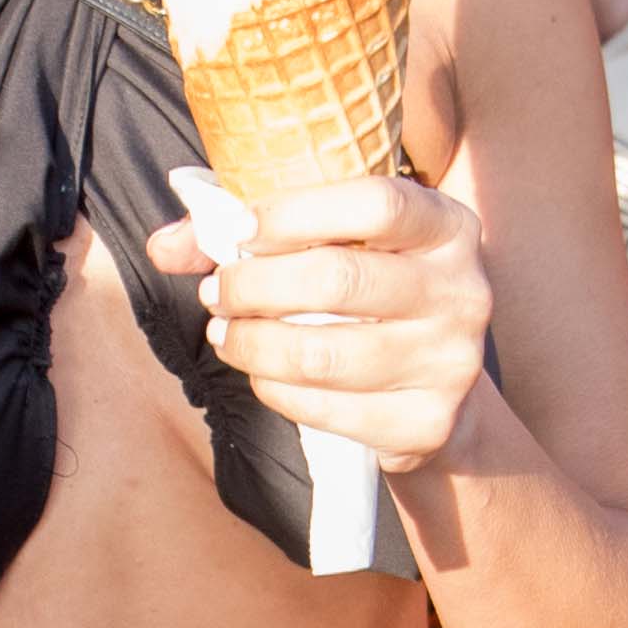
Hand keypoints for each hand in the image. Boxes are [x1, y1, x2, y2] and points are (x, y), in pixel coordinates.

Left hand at [146, 174, 490, 473]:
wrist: (434, 387)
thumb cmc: (368, 296)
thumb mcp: (332, 245)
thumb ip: (249, 234)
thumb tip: (163, 246)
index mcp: (447, 226)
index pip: (376, 204)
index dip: (297, 213)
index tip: (238, 228)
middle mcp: (464, 290)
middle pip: (340, 279)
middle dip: (255, 286)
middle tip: (216, 293)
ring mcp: (452, 362)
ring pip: (325, 353)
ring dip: (253, 345)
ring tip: (225, 334)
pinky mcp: (428, 424)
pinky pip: (328, 410)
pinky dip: (276, 392)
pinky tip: (261, 374)